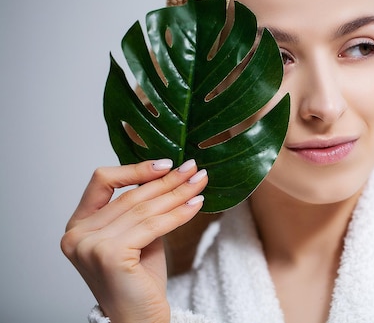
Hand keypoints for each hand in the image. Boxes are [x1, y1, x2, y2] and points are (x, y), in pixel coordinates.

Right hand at [61, 159, 206, 322]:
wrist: (139, 320)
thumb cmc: (139, 281)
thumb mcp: (138, 236)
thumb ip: (142, 209)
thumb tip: (172, 173)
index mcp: (77, 225)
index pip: (102, 181)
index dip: (136, 169)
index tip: (167, 163)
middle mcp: (76, 234)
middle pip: (130, 196)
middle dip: (167, 181)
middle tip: (194, 169)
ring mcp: (89, 245)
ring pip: (144, 209)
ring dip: (178, 193)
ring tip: (200, 183)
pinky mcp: (109, 255)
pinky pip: (153, 226)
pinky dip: (179, 214)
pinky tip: (196, 204)